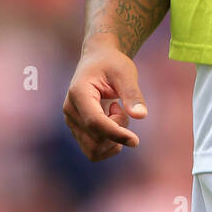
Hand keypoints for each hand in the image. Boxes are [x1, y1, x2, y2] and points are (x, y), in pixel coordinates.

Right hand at [63, 45, 147, 161]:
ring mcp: (71, 122)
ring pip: (94, 150)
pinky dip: (109, 143)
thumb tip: (141, 116)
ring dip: (113, 140)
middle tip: (122, 109)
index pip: (94, 122)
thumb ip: (133, 94)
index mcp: (79, 93)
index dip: (115, 134)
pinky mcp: (77, 130)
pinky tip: (112, 121)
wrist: (98, 60)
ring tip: (116, 114)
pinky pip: (94, 150)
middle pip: (94, 140)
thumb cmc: (112, 64)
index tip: (135, 140)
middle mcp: (70, 110)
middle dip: (117, 133)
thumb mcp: (126, 73)